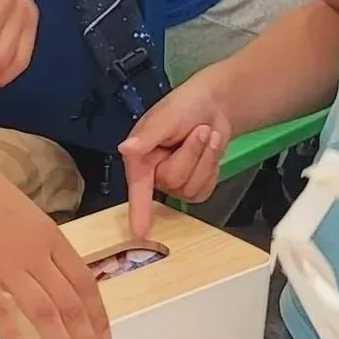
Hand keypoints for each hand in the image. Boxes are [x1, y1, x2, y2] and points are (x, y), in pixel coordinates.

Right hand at [0, 123, 109, 338]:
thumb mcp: (25, 214)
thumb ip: (39, 246)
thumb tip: (49, 278)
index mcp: (51, 236)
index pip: (85, 283)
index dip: (98, 315)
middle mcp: (36, 253)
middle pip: (71, 305)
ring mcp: (6, 264)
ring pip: (45, 313)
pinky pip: (0, 312)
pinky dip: (15, 338)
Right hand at [119, 73, 233, 232]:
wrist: (213, 105)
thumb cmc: (183, 106)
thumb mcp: (165, 118)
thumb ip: (147, 137)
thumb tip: (125, 149)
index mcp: (140, 159)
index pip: (138, 190)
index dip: (138, 212)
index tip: (139, 233)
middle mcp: (154, 175)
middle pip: (176, 181)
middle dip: (192, 153)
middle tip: (199, 130)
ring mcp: (176, 184)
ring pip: (192, 186)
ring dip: (205, 157)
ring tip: (205, 135)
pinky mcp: (194, 187)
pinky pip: (206, 189)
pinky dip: (213, 166)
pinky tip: (210, 149)